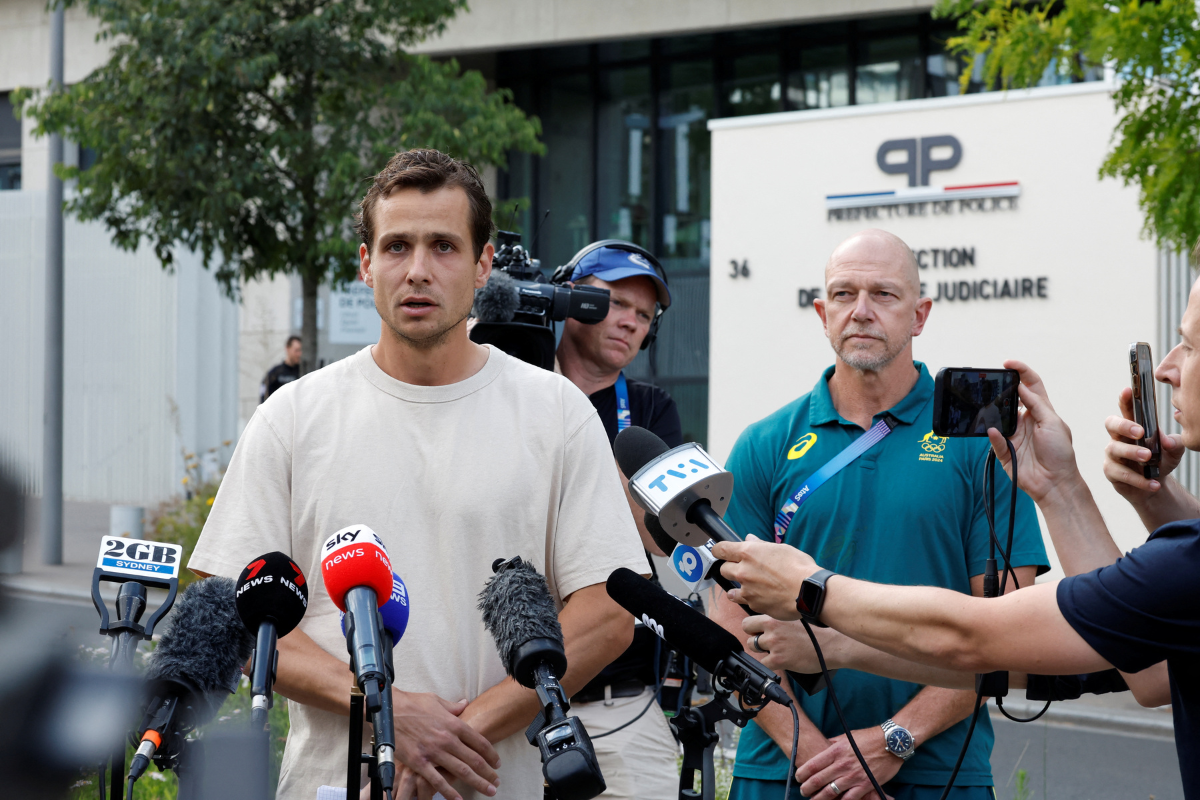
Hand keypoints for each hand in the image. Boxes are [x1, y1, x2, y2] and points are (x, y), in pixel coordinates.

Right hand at [391, 690, 499, 799]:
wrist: (390, 710)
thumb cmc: (414, 703)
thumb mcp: (437, 701)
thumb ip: (453, 707)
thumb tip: (465, 704)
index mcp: (454, 724)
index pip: (479, 742)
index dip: (491, 754)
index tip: (497, 763)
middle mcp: (447, 739)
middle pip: (474, 760)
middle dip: (488, 773)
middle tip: (497, 782)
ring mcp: (434, 752)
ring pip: (461, 771)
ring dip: (477, 782)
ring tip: (488, 790)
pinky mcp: (419, 763)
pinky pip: (437, 780)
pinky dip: (449, 791)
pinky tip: (458, 799)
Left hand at [713, 535, 817, 619]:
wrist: (809, 592)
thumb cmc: (799, 568)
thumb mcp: (781, 549)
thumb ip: (761, 545)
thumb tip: (749, 539)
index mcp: (748, 553)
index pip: (721, 549)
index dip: (719, 550)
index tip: (721, 552)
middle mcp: (743, 571)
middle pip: (724, 569)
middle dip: (731, 569)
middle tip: (743, 570)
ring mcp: (747, 590)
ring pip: (731, 590)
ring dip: (737, 588)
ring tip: (749, 587)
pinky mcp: (754, 604)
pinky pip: (745, 601)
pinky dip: (750, 599)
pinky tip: (761, 597)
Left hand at [743, 615, 840, 673]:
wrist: (830, 645)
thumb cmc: (815, 632)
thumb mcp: (793, 619)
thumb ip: (777, 621)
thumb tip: (764, 626)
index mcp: (774, 617)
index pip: (748, 622)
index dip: (753, 629)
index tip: (759, 632)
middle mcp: (771, 629)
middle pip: (747, 635)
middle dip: (755, 639)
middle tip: (767, 643)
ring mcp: (774, 644)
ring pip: (753, 648)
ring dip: (763, 651)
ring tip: (778, 651)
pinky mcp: (778, 660)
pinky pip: (764, 663)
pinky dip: (771, 663)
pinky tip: (783, 660)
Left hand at [796, 728, 898, 799]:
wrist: (891, 742)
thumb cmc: (868, 738)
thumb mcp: (847, 737)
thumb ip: (834, 744)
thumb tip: (823, 746)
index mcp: (836, 750)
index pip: (813, 764)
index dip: (802, 773)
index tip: (798, 778)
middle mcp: (843, 764)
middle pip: (818, 780)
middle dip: (807, 788)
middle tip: (803, 791)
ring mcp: (854, 776)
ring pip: (831, 792)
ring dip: (819, 798)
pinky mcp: (866, 785)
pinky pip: (850, 799)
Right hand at [985, 360, 1081, 503]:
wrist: (1055, 482)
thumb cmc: (1060, 453)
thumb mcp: (1053, 423)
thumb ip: (1037, 405)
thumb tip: (1022, 387)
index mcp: (1040, 411)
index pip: (1030, 386)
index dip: (1020, 372)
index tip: (1007, 364)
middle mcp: (1025, 420)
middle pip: (1010, 399)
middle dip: (1001, 389)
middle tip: (992, 382)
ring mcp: (1013, 434)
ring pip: (997, 417)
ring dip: (992, 411)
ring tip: (988, 405)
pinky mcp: (1004, 450)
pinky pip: (994, 439)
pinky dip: (993, 434)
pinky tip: (995, 431)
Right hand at [1103, 386, 1184, 500]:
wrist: (1154, 486)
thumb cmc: (1160, 462)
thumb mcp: (1173, 451)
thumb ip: (1174, 443)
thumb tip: (1166, 441)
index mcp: (1133, 427)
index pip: (1126, 409)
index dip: (1125, 399)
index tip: (1128, 390)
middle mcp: (1118, 438)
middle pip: (1111, 424)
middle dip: (1124, 425)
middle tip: (1140, 432)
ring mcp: (1113, 455)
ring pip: (1114, 449)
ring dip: (1132, 452)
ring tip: (1148, 458)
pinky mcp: (1112, 472)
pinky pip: (1121, 474)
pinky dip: (1139, 480)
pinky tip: (1154, 483)